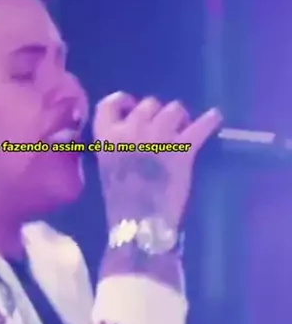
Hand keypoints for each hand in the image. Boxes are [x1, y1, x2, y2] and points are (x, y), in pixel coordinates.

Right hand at [94, 94, 221, 227]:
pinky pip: (201, 126)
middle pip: (148, 103)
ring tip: (183, 128)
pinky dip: (210, 120)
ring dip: (179, 117)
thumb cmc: (121, 201)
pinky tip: (215, 117)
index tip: (132, 107)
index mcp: (107, 136)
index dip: (123, 101)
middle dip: (157, 112)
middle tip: (163, 127)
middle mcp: (132, 129)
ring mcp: (159, 136)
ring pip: (174, 108)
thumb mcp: (109, 167)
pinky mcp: (183, 149)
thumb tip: (135, 132)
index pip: (110, 103)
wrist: (141, 222)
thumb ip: (118, 145)